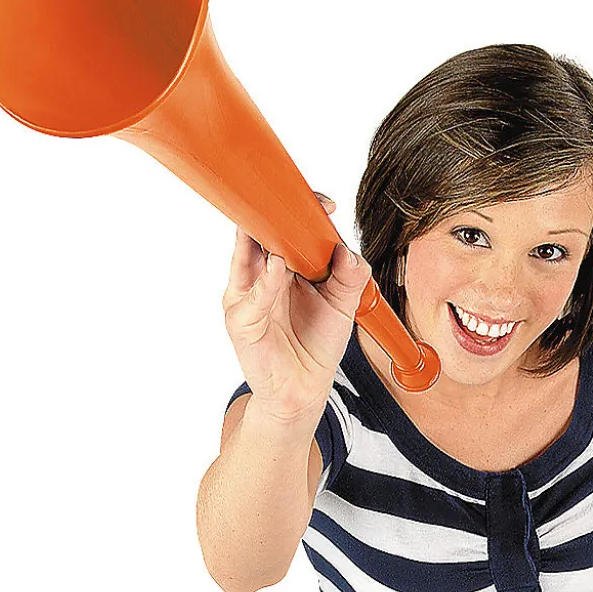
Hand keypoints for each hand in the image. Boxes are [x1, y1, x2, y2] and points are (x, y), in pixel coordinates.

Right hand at [222, 193, 370, 425]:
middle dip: (275, 213)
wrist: (303, 389)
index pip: (283, 227)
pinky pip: (251, 298)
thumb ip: (351, 277)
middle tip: (296, 201)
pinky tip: (276, 268)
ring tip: (283, 227)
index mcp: (282, 266)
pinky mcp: (241, 322)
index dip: (299, 211)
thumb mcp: (343, 305)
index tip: (324, 204)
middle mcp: (259, 275)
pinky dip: (264, 282)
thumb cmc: (316, 344)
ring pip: (248, 256)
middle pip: (259, 232)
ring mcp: (247, 296)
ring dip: (265, 239)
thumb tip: (348, 252)